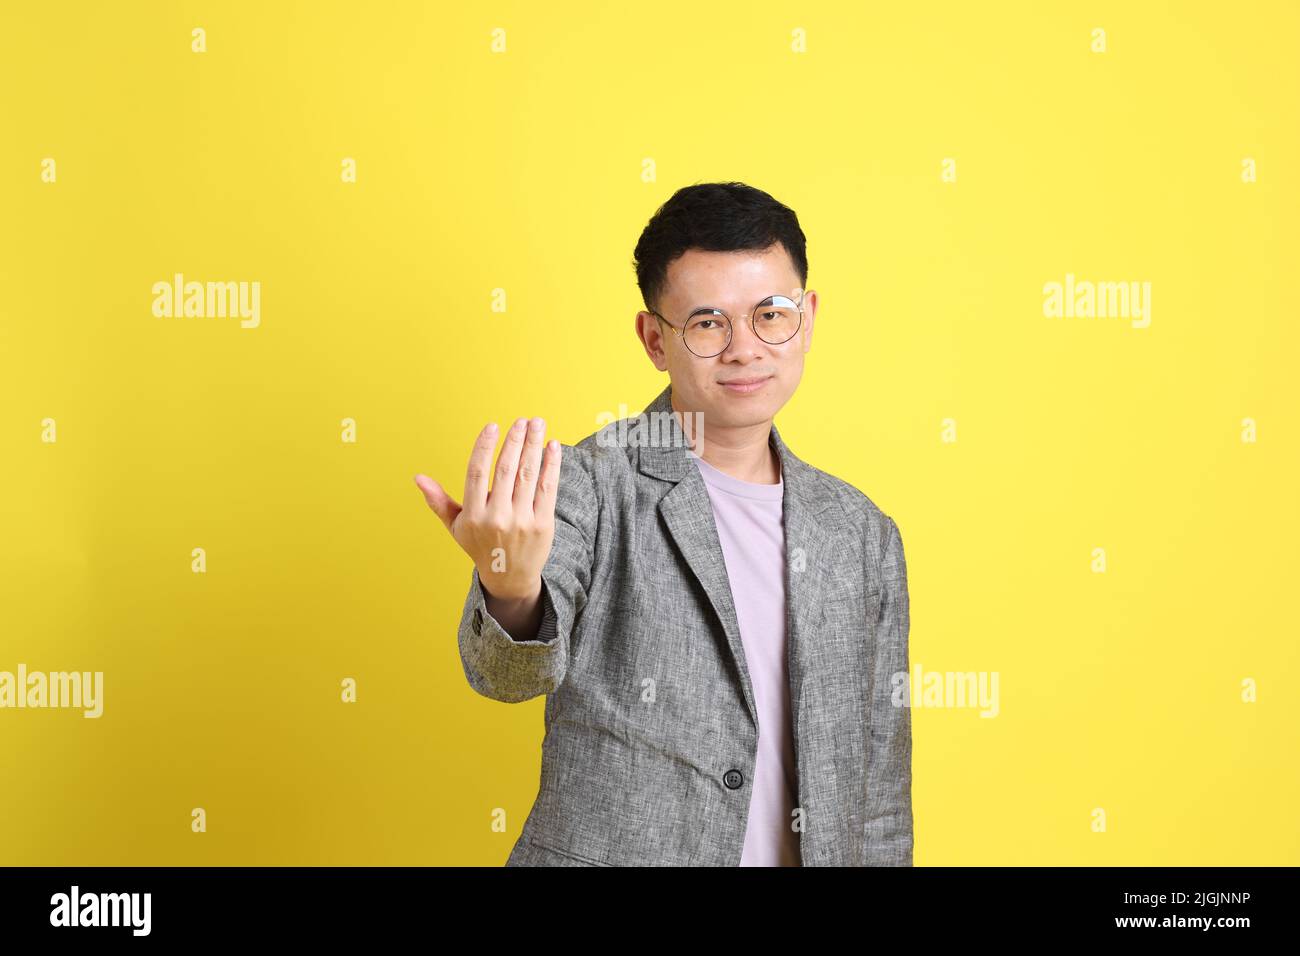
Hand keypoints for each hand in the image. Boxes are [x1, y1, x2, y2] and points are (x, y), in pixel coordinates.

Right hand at [415, 416, 559, 601]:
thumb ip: (439, 501)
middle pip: (506, 470)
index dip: (485, 447)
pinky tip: (553, 446)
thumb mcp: (456, 526)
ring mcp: (521, 521)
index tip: (493, 426)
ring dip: (534, 446)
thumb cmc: (480, 546)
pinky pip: (547, 488)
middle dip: (515, 441)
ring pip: (528, 475)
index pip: (477, 473)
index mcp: (474, 515)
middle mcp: (497, 517)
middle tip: (523, 420)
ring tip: (537, 424)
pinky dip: (551, 465)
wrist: (509, 577)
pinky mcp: (542, 524)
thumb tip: (418, 478)